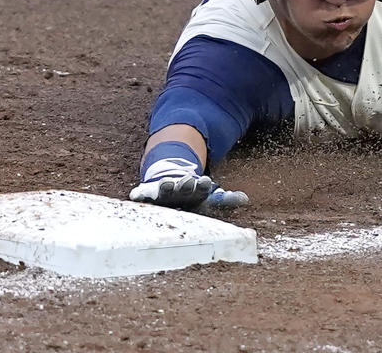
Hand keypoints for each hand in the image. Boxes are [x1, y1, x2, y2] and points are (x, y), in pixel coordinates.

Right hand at [130, 174, 249, 209]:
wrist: (171, 184)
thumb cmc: (193, 196)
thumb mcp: (210, 199)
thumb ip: (226, 200)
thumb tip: (246, 199)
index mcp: (196, 189)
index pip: (201, 186)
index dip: (203, 185)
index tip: (206, 181)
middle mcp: (179, 188)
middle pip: (183, 185)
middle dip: (185, 184)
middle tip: (188, 181)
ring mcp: (164, 190)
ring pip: (164, 187)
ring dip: (165, 186)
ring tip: (165, 184)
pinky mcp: (149, 194)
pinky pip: (143, 195)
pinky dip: (139, 194)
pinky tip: (135, 196)